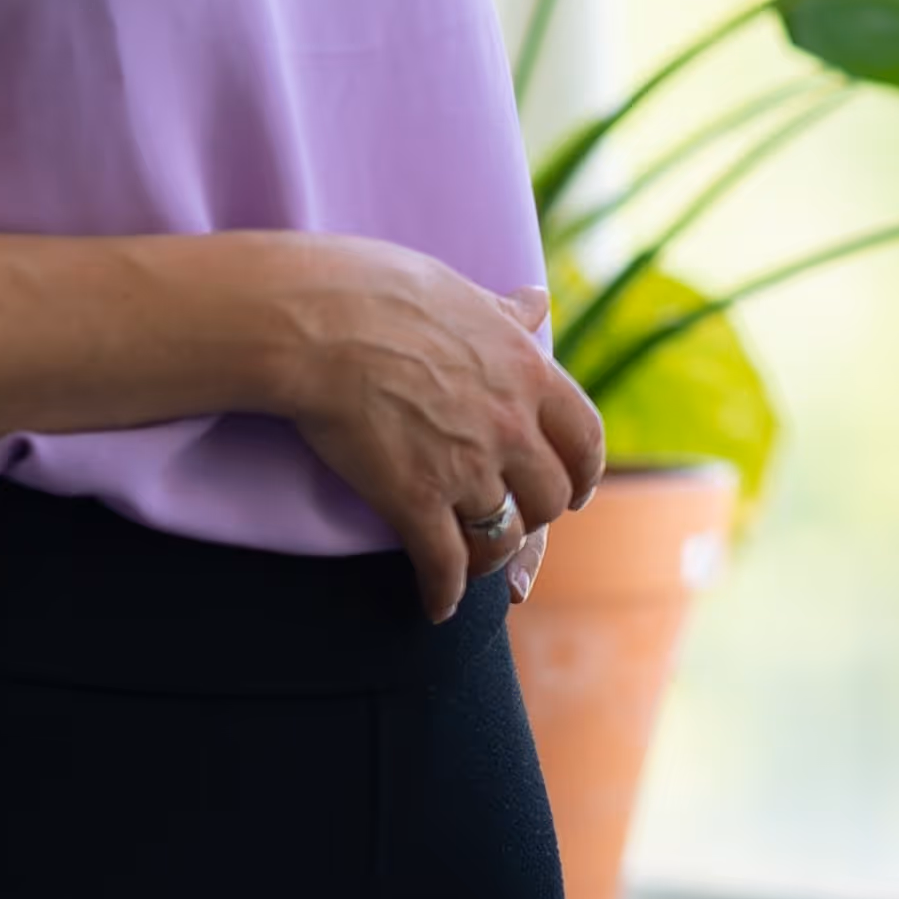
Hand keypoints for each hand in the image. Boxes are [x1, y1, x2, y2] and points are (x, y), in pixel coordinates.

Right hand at [262, 242, 602, 621]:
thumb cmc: (376, 292)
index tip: (575, 491)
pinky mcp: (414, 499)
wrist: (315, 322)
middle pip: (549, 496)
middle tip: (518, 525)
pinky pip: (445, 563)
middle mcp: (510, 425)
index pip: (583, 437)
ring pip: (502, 536)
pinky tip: (437, 606)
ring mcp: (466, 466)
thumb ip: (503, 313)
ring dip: (491, 558)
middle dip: (536, 517)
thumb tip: (537, 302)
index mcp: (528, 372)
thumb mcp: (460, 294)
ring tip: (474, 565)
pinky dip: (444, 592)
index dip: (583, 472)